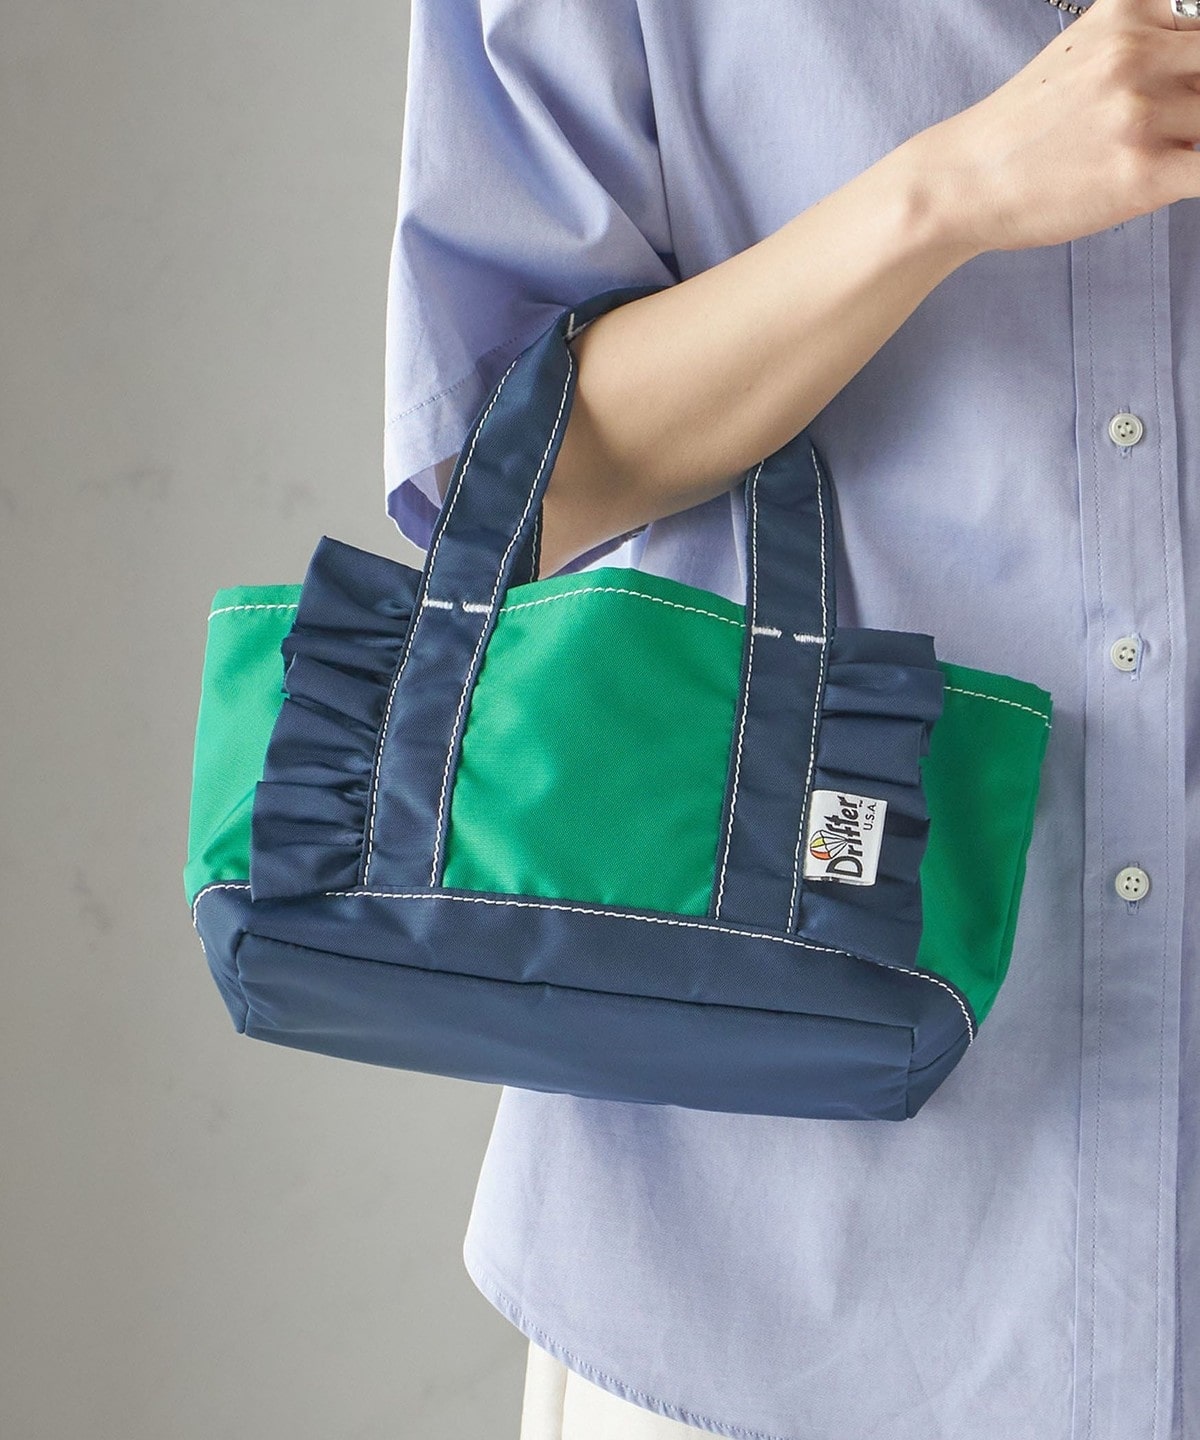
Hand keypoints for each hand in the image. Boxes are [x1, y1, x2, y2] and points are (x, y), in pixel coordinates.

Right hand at [908, 0, 1199, 253]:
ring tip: (1148, 156)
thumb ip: (1149, 46)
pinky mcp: (1142, 174)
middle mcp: (1135, 53)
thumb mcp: (1085, 51)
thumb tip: (1195, 77)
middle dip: (1197, 99)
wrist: (965, 183)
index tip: (1182, 85)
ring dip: (1191, 142)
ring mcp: (1139, 114)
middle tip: (1170, 125)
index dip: (1194, 61)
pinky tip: (1168, 181)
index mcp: (1128, 12)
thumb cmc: (1023, 129)